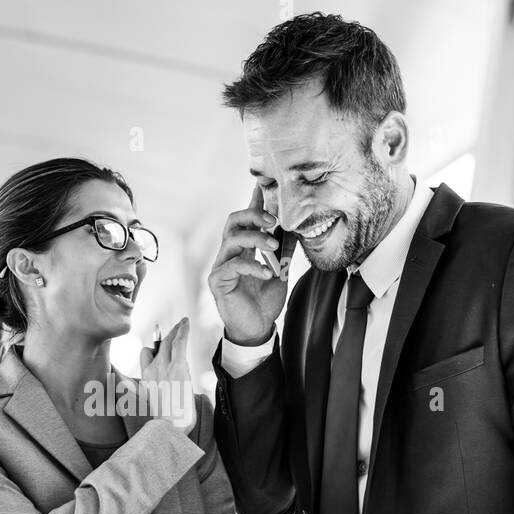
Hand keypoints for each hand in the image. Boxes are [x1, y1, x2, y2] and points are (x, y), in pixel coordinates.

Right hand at [138, 316, 195, 434]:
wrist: (169, 425)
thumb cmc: (163, 419)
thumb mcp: (148, 405)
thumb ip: (133, 392)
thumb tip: (122, 385)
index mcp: (145, 377)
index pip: (146, 355)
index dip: (153, 350)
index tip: (161, 346)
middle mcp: (152, 369)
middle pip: (159, 345)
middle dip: (167, 335)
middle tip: (175, 327)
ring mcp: (164, 367)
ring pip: (169, 341)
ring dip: (176, 330)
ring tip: (182, 323)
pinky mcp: (178, 367)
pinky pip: (179, 343)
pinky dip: (183, 331)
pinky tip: (186, 323)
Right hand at [207, 185, 296, 345]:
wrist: (256, 330)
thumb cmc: (264, 303)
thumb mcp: (281, 272)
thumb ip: (285, 252)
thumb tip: (296, 229)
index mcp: (244, 249)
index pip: (248, 219)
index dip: (255, 201)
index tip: (264, 183)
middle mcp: (229, 253)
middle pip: (233, 221)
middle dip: (253, 215)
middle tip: (272, 220)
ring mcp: (221, 266)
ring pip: (232, 238)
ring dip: (255, 238)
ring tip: (273, 247)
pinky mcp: (218, 281)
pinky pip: (233, 265)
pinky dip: (253, 266)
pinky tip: (268, 274)